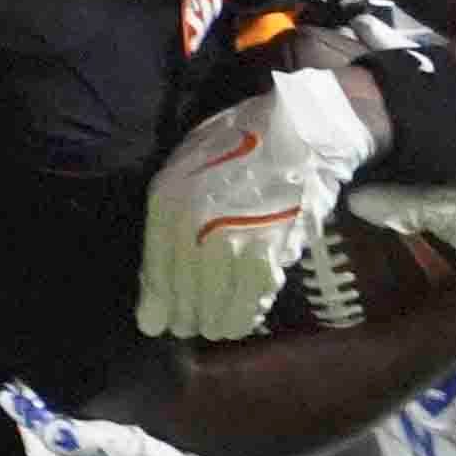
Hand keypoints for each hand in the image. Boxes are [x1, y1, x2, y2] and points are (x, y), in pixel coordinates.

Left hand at [136, 69, 376, 341]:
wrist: (299, 130)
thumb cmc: (239, 146)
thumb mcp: (184, 172)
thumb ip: (167, 225)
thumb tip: (157, 288)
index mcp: (169, 203)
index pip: (156, 275)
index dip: (158, 307)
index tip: (158, 323)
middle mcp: (194, 226)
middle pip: (183, 298)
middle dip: (185, 318)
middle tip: (192, 323)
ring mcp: (232, 243)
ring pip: (215, 310)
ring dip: (214, 323)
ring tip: (217, 324)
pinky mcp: (269, 255)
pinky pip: (250, 304)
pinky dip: (245, 315)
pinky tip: (243, 316)